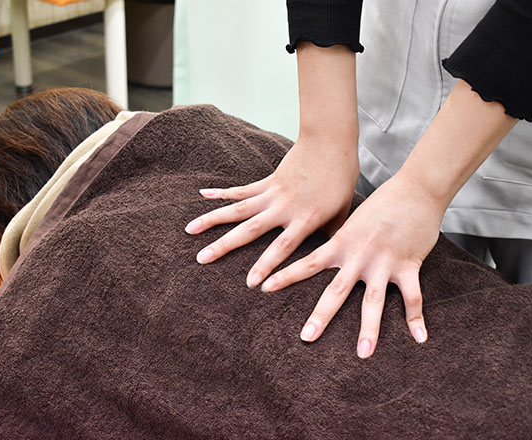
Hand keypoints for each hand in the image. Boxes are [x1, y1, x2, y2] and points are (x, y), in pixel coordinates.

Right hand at [185, 132, 358, 287]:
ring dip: (212, 220)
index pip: (283, 247)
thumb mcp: (341, 213)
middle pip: (249, 230)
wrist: (330, 142)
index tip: (250, 284)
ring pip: (237, 209)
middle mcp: (283, 207)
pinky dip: (221, 193)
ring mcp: (271, 194)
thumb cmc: (340, 180)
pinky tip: (201, 195)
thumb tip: (328, 258)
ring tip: (190, 231)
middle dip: (224, 246)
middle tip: (201, 259)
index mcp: (305, 218)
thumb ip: (330, 236)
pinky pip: (240, 190)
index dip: (266, 266)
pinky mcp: (266, 182)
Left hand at [261, 173, 444, 357]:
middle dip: (321, 316)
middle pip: (336, 291)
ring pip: (374, 300)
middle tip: (306, 338)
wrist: (415, 190)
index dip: (284, 276)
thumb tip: (323, 249)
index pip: (307, 263)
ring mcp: (383, 262)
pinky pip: (413, 296)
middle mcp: (358, 256)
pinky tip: (420, 338)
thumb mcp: (352, 220)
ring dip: (369, 328)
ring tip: (363, 353)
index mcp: (341, 243)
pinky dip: (416, 317)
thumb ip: (338, 238)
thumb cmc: (381, 204)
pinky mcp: (408, 265)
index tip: (262, 288)